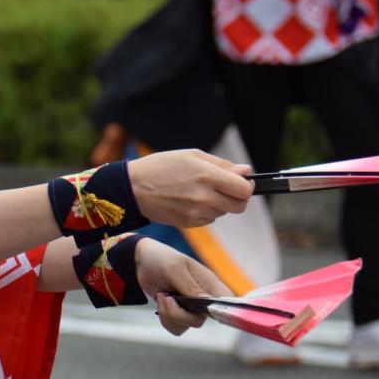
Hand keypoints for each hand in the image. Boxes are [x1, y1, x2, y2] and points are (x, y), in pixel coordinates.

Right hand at [127, 149, 253, 226]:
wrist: (132, 188)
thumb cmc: (160, 167)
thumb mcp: (190, 156)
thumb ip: (221, 164)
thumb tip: (245, 171)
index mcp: (207, 176)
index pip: (244, 190)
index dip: (246, 186)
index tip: (241, 182)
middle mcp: (204, 197)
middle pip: (239, 206)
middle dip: (237, 198)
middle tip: (226, 189)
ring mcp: (196, 212)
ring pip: (224, 212)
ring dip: (219, 203)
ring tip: (200, 192)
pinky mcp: (188, 223)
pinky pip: (209, 219)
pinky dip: (206, 211)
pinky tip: (190, 201)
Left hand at [134, 238, 227, 335]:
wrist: (141, 262)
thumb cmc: (161, 259)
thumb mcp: (174, 268)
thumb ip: (190, 285)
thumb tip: (207, 302)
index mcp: (209, 283)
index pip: (228, 302)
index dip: (224, 311)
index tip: (205, 311)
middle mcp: (203, 298)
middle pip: (201, 319)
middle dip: (179, 314)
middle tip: (167, 298)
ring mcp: (191, 307)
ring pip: (188, 325)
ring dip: (169, 315)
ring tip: (162, 297)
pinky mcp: (179, 313)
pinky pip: (177, 328)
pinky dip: (166, 320)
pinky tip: (160, 303)